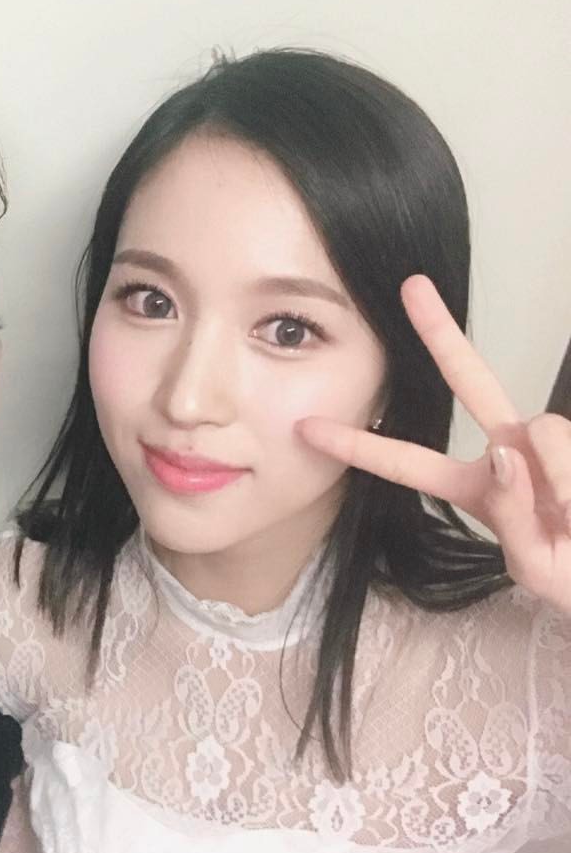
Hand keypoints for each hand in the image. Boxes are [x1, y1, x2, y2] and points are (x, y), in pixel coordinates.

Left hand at [298, 274, 570, 615]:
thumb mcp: (536, 566)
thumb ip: (514, 518)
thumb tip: (509, 456)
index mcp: (474, 488)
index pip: (408, 464)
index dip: (359, 445)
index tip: (307, 426)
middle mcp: (508, 453)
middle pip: (470, 382)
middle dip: (440, 333)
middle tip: (412, 286)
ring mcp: (547, 443)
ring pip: (536, 435)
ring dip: (555, 484)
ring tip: (570, 520)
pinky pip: (564, 451)